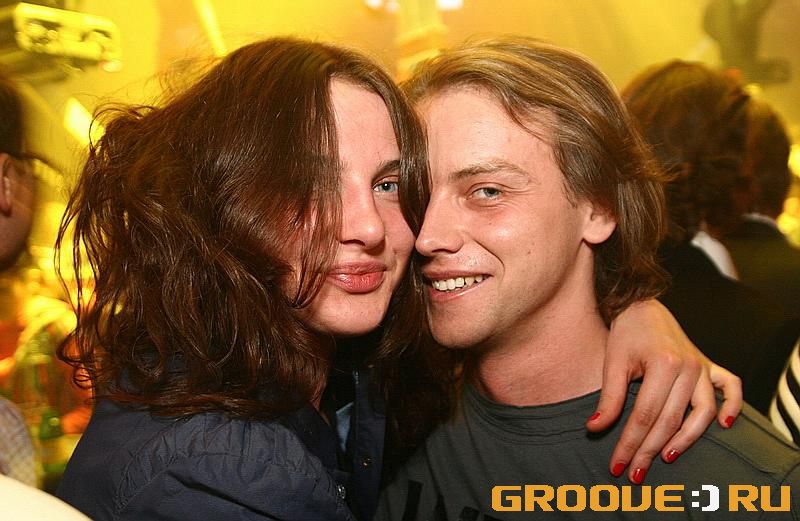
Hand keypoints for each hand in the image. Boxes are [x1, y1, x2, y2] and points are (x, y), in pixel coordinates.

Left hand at [586, 300, 742, 483]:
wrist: (642, 306)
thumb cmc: (626, 334)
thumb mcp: (612, 363)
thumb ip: (608, 398)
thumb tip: (595, 428)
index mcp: (663, 364)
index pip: (645, 415)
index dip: (630, 443)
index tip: (617, 465)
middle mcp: (688, 367)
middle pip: (670, 419)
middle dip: (650, 450)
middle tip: (634, 473)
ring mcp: (703, 367)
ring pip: (702, 412)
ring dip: (686, 439)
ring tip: (665, 457)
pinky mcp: (710, 366)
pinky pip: (732, 388)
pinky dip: (733, 407)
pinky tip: (723, 426)